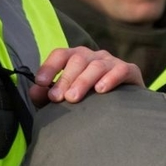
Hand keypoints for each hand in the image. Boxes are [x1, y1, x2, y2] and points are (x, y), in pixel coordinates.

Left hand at [29, 47, 143, 105]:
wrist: (122, 111)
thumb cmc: (88, 103)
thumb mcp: (64, 100)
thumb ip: (46, 97)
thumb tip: (35, 91)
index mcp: (75, 59)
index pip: (60, 55)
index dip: (49, 66)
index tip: (40, 83)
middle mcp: (93, 56)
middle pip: (77, 59)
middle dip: (65, 79)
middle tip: (57, 98)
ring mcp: (112, 62)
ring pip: (96, 65)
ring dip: (83, 81)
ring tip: (74, 98)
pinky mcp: (130, 71)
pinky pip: (121, 70)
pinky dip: (111, 78)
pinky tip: (101, 90)